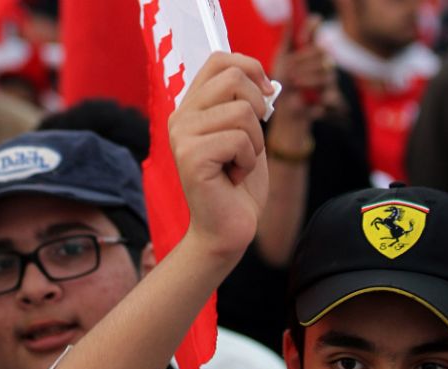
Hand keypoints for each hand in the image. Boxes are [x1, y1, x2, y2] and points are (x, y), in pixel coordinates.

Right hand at [169, 52, 273, 259]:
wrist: (227, 230)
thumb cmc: (238, 185)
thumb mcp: (246, 135)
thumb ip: (246, 104)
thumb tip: (264, 81)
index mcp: (191, 108)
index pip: (219, 59)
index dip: (250, 67)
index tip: (266, 93)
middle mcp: (180, 117)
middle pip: (233, 78)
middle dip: (258, 108)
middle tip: (251, 141)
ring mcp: (182, 136)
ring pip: (241, 111)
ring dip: (254, 142)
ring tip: (239, 164)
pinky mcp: (190, 156)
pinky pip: (239, 139)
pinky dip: (248, 161)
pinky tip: (233, 178)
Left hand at [268, 15, 342, 135]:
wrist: (285, 111)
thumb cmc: (284, 82)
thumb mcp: (282, 59)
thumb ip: (288, 39)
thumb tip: (291, 18)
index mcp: (313, 53)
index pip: (317, 38)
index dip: (309, 36)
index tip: (299, 40)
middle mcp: (324, 65)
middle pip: (323, 56)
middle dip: (304, 62)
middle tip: (289, 70)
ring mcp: (329, 83)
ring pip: (327, 76)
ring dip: (309, 80)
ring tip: (294, 84)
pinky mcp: (331, 102)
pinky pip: (332, 99)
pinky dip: (320, 103)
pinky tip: (309, 104)